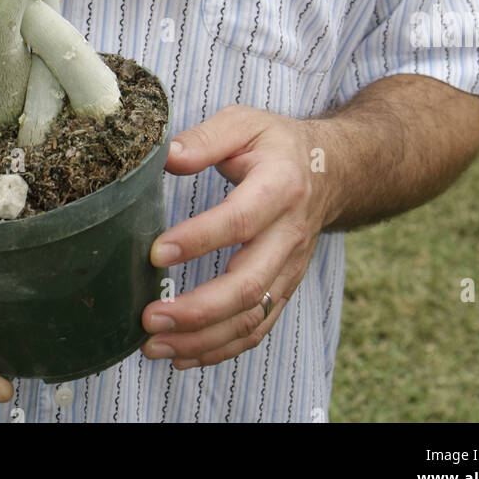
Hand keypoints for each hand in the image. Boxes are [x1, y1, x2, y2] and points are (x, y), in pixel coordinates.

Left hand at [140, 106, 326, 368]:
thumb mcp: (245, 122)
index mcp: (280, 187)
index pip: (240, 221)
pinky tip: (182, 355)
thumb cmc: (276, 144)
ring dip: (202, 339)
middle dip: (197, 309)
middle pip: (248, 285)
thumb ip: (206, 138)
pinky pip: (256, 329)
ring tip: (154, 345)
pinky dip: (220, 349)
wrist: (329, 171)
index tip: (154, 253)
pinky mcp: (284, 289)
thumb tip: (167, 157)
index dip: (198, 240)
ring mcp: (290, 269)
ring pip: (251, 318)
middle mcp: (289, 235)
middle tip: (149, 317)